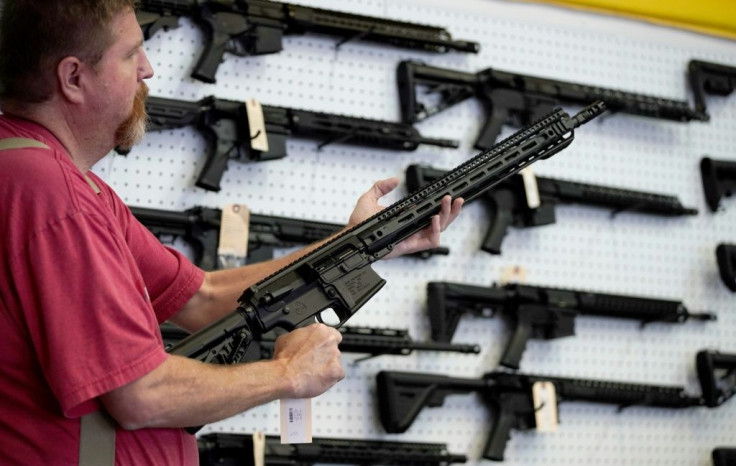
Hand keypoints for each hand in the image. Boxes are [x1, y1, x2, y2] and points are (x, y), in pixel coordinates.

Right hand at [271, 323, 344, 398]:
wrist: (284, 375)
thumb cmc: (284, 359)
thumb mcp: (287, 337)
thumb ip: (301, 336)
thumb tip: (301, 339)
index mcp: (320, 330)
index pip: (332, 334)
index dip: (326, 343)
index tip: (321, 349)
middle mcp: (329, 340)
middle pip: (334, 349)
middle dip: (325, 356)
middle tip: (314, 362)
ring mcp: (335, 355)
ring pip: (336, 362)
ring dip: (328, 367)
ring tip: (314, 372)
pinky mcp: (337, 371)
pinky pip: (339, 375)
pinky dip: (331, 378)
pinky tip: (320, 378)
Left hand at [348, 177, 462, 258]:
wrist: (352, 237)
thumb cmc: (358, 224)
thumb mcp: (369, 199)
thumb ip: (381, 187)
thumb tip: (394, 180)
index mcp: (407, 220)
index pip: (431, 212)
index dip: (443, 205)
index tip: (448, 194)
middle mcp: (413, 230)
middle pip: (442, 222)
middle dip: (452, 211)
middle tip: (457, 198)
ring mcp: (412, 238)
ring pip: (439, 231)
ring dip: (447, 218)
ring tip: (446, 204)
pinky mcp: (410, 246)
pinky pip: (430, 242)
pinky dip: (435, 231)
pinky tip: (434, 218)